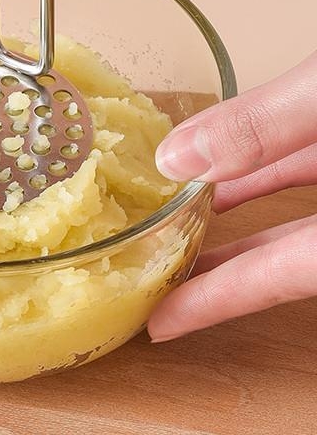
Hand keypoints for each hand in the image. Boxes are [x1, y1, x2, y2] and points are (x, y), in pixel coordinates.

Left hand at [148, 50, 316, 341]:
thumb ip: (266, 126)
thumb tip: (179, 156)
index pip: (278, 276)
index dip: (216, 303)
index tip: (159, 324)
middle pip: (278, 256)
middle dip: (214, 268)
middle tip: (151, 278)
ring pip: (286, 209)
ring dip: (227, 211)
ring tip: (169, 220)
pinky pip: (299, 164)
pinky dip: (258, 167)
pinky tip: (219, 165)